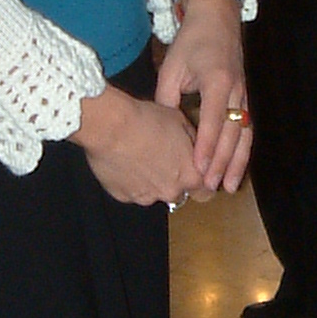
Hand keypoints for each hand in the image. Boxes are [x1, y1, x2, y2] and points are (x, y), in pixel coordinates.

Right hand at [74, 85, 206, 205]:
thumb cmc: (145, 121)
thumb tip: (195, 145)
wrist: (110, 126)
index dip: (200, 181)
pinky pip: (132, 190)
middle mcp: (170, 191)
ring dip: (151, 179)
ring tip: (141, 155)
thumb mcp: (181, 121)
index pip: (206, 193)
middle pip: (178, 194)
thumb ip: (193, 140)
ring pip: (154, 192)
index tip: (194, 173)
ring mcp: (145, 196)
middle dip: (173, 180)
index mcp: (190, 175)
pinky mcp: (123, 196)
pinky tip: (127, 160)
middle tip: (163, 158)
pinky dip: (131, 179)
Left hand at [156, 0, 252, 193]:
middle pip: (233, 132)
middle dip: (222, 161)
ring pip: (245, 134)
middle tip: (209, 186)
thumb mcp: (172, 67)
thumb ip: (168, 99)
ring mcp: (244, 93)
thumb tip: (162, 131)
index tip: (199, 167)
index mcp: (217, 80)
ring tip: (227, 186)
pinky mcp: (245, 97)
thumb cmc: (191, 41)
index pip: (213, 119)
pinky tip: (236, 168)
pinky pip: (247, 128)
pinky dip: (242, 150)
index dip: (207, 145)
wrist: (217, 17)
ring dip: (237, 162)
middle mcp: (236, 89)